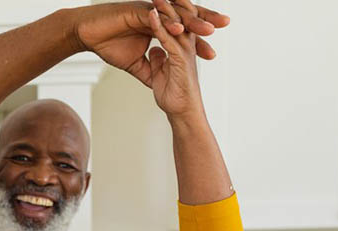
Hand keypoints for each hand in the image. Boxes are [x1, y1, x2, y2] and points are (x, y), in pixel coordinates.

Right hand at [75, 1, 228, 83]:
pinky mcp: (136, 9)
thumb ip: (148, 69)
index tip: (211, 53)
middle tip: (225, 24)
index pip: (182, 33)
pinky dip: (168, 21)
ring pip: (174, 14)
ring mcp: (147, 10)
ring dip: (192, 21)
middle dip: (205, 21)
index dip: (197, 41)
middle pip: (184, 18)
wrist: (86, 34)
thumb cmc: (106, 44)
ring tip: (208, 28)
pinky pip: (156, 15)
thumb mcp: (133, 64)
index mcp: (157, 26)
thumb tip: (157, 81)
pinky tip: (179, 28)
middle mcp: (155, 16)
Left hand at [143, 2, 205, 118]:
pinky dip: (160, 27)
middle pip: (181, 17)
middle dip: (170, 2)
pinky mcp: (180, 60)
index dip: (167, 9)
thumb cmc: (175, 97)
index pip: (176, 22)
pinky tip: (151, 16)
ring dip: (164, 9)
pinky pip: (169, 39)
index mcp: (182, 48)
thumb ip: (158, 61)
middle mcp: (186, 46)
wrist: (183, 114)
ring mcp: (185, 52)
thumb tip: (154, 51)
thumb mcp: (161, 74)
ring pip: (176, 24)